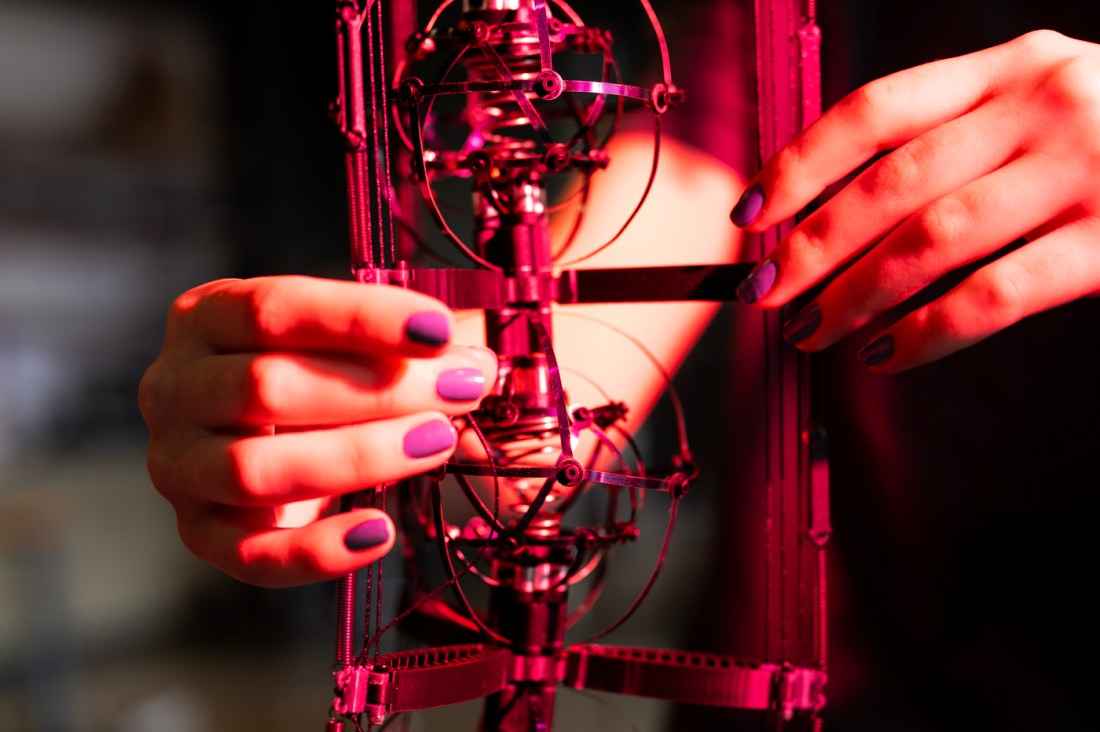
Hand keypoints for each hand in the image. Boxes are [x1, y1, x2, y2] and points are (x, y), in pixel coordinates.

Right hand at [139, 276, 495, 586]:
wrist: (277, 432)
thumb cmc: (324, 370)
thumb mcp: (352, 337)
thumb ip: (403, 342)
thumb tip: (474, 363)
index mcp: (205, 317)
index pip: (276, 310)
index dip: (361, 318)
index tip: (439, 330)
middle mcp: (173, 387)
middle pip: (267, 387)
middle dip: (377, 389)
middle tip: (462, 389)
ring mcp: (177, 466)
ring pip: (256, 470)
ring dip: (358, 457)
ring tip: (437, 441)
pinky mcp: (200, 535)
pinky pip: (252, 556)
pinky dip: (318, 551)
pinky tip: (379, 532)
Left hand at [730, 30, 1099, 370]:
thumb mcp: (1040, 99)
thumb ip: (956, 132)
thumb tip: (838, 207)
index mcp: (1008, 68)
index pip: (874, 112)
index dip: (799, 164)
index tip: (751, 213)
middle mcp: (1040, 106)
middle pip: (889, 183)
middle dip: (813, 245)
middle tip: (767, 291)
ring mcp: (1082, 171)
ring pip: (931, 241)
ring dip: (855, 295)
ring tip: (812, 331)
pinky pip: (996, 296)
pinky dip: (928, 332)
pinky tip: (886, 354)